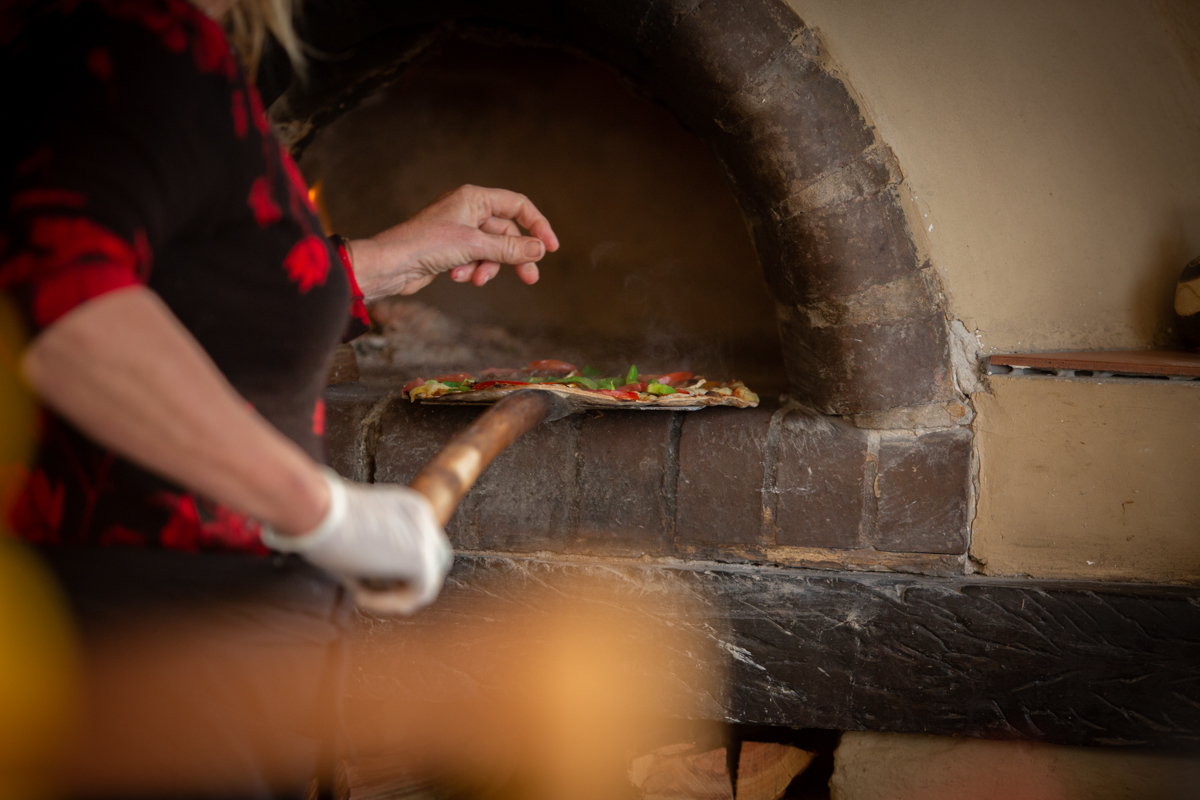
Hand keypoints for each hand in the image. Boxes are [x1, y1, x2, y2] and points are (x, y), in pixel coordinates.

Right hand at [261, 469, 452, 615]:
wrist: (313, 509)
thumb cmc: (316, 518)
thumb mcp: (348, 531)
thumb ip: (367, 551)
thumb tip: (362, 579)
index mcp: (407, 505)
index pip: (419, 543)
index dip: (397, 567)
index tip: (363, 577)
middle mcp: (422, 516)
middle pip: (434, 561)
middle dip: (407, 582)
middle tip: (369, 592)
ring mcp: (425, 536)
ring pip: (427, 580)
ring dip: (395, 595)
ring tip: (359, 591)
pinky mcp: (420, 558)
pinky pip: (419, 593)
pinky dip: (390, 602)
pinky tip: (360, 594)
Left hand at [348, 185, 559, 297]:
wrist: (390, 265)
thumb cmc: (424, 245)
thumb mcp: (474, 246)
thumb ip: (510, 248)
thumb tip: (539, 249)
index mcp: (474, 197)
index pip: (518, 205)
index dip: (537, 225)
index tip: (550, 248)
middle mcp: (468, 210)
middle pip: (506, 232)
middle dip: (514, 257)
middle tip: (530, 278)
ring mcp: (460, 230)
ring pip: (491, 250)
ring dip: (487, 267)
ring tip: (475, 279)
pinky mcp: (452, 249)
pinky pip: (475, 259)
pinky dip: (471, 270)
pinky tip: (457, 277)